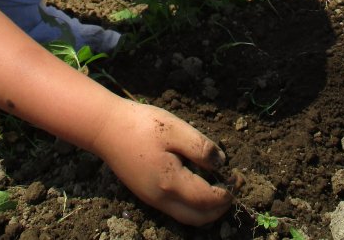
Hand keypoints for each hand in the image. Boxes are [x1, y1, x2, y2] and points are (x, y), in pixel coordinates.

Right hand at [91, 99, 233, 225]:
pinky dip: (192, 205)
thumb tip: (221, 164)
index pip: (207, 200)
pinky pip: (175, 210)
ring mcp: (152, 199)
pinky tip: (198, 183)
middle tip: (232, 188)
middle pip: (198, 219)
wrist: (106, 129)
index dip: (227, 194)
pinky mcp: (147, 194)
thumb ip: (201, 148)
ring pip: (186, 217)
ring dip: (207, 209)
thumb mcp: (176, 129)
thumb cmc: (142, 125)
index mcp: (171, 183)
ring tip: (219, 187)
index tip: (237, 180)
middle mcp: (161, 199)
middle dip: (220, 209)